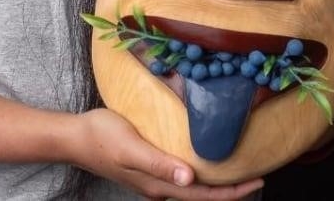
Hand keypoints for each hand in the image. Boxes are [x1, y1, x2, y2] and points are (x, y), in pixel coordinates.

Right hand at [72, 108, 263, 199]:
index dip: (232, 191)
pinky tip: (202, 155)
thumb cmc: (102, 137)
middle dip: (230, 188)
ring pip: (192, 186)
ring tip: (236, 166)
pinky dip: (198, 170)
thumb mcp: (131, 147)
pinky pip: (179, 174)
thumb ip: (159, 163)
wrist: (75, 138)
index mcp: (159, 185)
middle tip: (257, 173)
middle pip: (202, 194)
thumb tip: (191, 180)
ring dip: (215, 181)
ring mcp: (152, 179)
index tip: (258, 180)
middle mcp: (159, 186)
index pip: (203, 195)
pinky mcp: (147, 167)